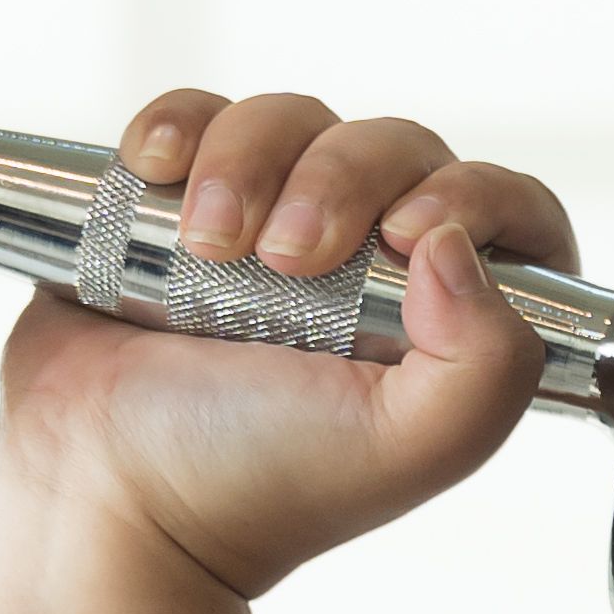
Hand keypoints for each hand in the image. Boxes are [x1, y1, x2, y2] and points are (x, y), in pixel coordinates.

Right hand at [0, 92, 582, 601]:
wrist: (104, 497)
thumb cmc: (256, 483)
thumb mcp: (410, 445)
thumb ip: (491, 362)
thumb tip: (459, 245)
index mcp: (446, 321)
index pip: (509, 211)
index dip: (473, 195)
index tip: (405, 234)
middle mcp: (368, 268)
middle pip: (393, 146)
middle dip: (340, 178)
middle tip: (285, 258)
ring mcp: (271, 227)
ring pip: (293, 120)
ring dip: (248, 159)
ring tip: (206, 245)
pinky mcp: (179, 204)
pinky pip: (197, 116)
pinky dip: (179, 125)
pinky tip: (158, 172)